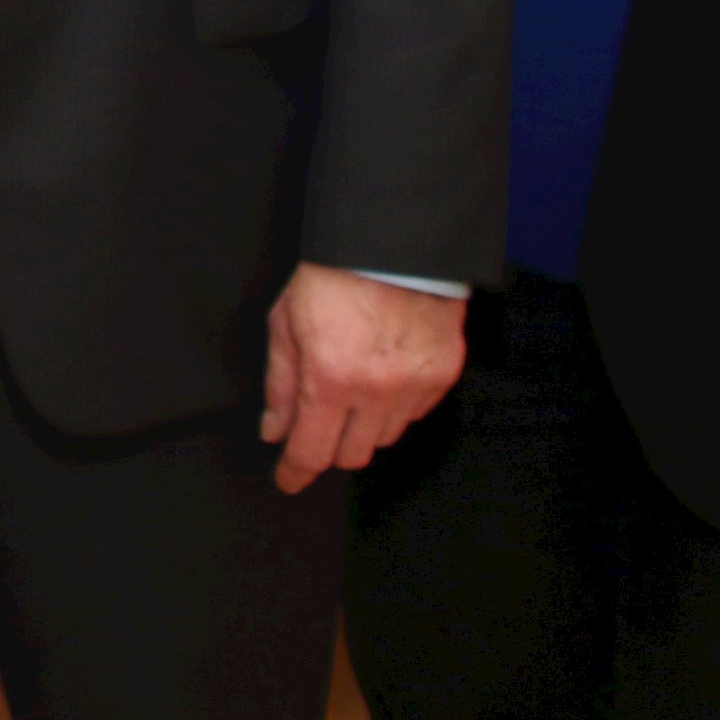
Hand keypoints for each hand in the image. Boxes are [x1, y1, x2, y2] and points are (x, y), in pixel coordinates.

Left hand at [261, 265, 465, 493]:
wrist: (394, 240)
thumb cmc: (335, 274)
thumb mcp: (287, 322)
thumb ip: (280, 384)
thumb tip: (275, 430)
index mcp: (330, 377)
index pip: (312, 450)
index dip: (296, 472)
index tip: (288, 480)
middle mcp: (377, 389)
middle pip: (352, 454)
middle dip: (330, 445)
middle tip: (320, 420)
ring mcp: (415, 383)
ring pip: (386, 437)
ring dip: (365, 425)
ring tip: (354, 385)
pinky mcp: (444, 373)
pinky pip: (416, 414)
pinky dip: (396, 406)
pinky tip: (384, 375)